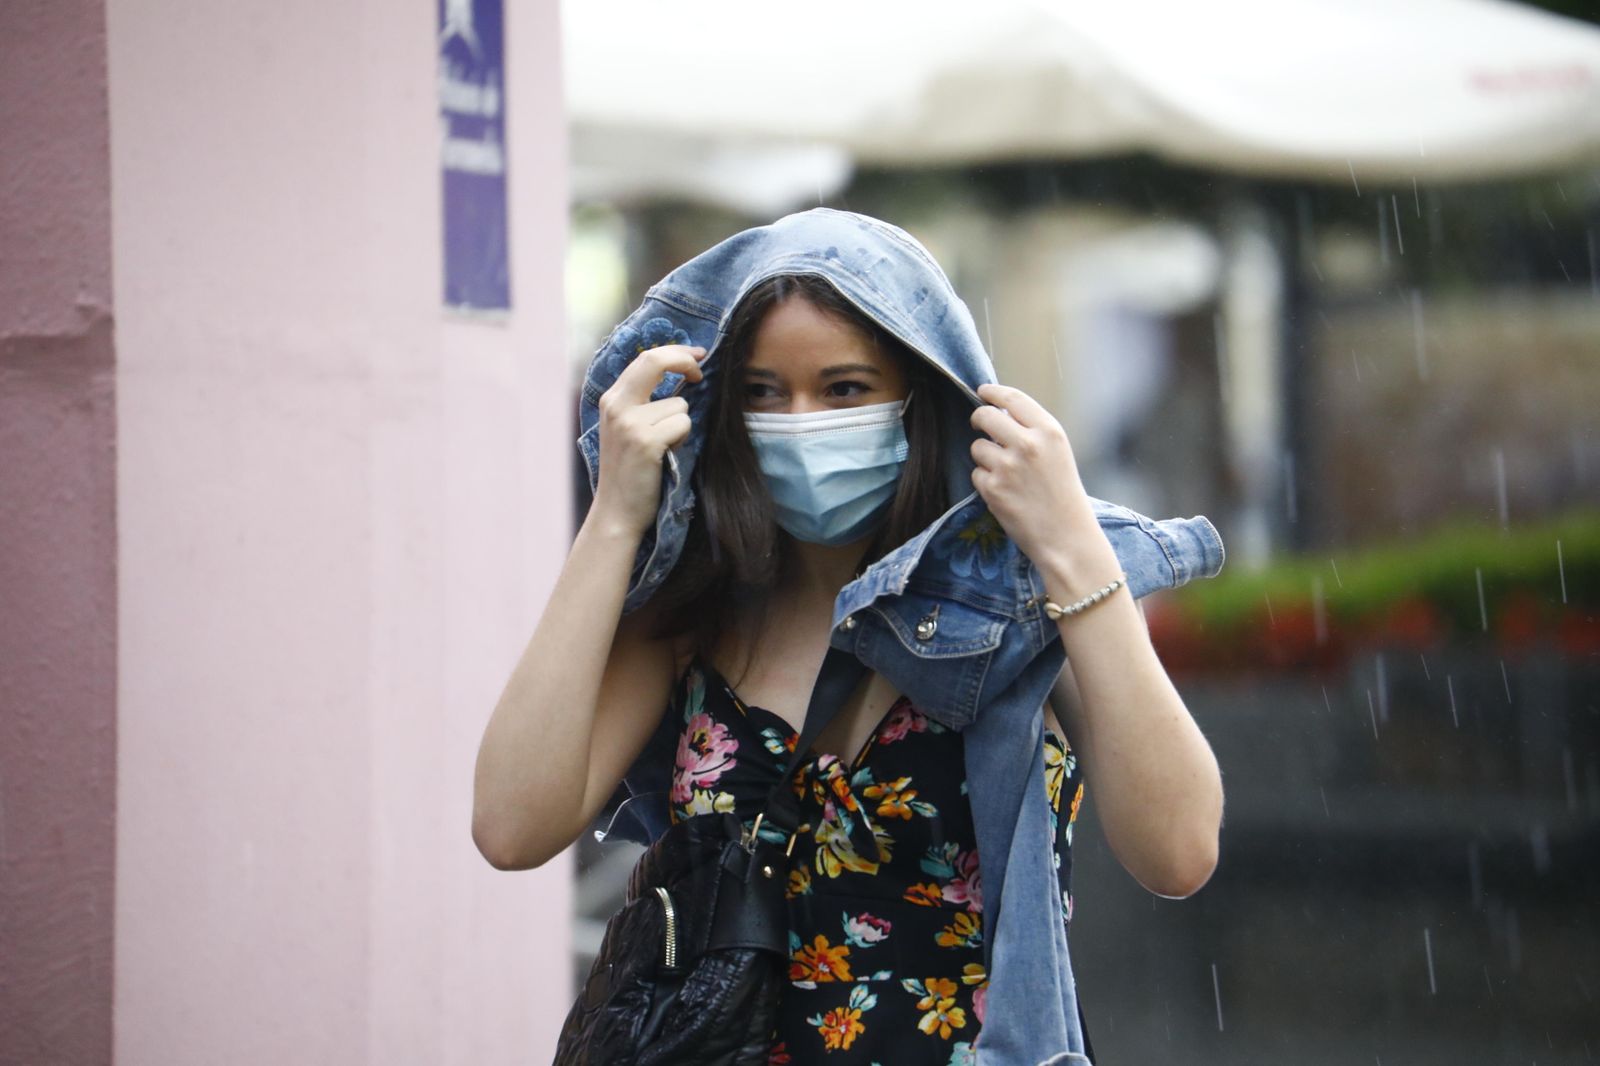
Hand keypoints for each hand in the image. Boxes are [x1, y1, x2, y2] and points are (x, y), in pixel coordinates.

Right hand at [590, 344, 705, 536]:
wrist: (617, 511)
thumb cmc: (629, 471)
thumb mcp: (625, 428)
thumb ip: (642, 400)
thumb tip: (679, 372)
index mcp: (611, 399)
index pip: (645, 358)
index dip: (674, 352)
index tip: (695, 356)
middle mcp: (616, 405)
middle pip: (656, 362)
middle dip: (684, 362)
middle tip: (699, 374)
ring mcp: (629, 422)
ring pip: (679, 404)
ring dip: (681, 425)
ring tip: (665, 446)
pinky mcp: (645, 441)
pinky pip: (683, 424)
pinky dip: (682, 439)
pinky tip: (666, 455)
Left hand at [968, 383, 1103, 579]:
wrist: (1067, 537)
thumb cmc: (1064, 495)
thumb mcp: (1058, 453)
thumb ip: (1033, 431)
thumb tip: (997, 413)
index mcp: (1049, 431)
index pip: (1012, 399)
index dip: (993, 392)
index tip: (983, 391)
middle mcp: (1028, 444)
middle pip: (985, 416)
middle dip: (978, 419)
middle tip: (979, 425)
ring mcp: (1008, 466)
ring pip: (977, 447)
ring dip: (985, 457)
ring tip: (1007, 475)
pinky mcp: (993, 488)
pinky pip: (976, 474)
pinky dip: (986, 482)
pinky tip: (1005, 493)